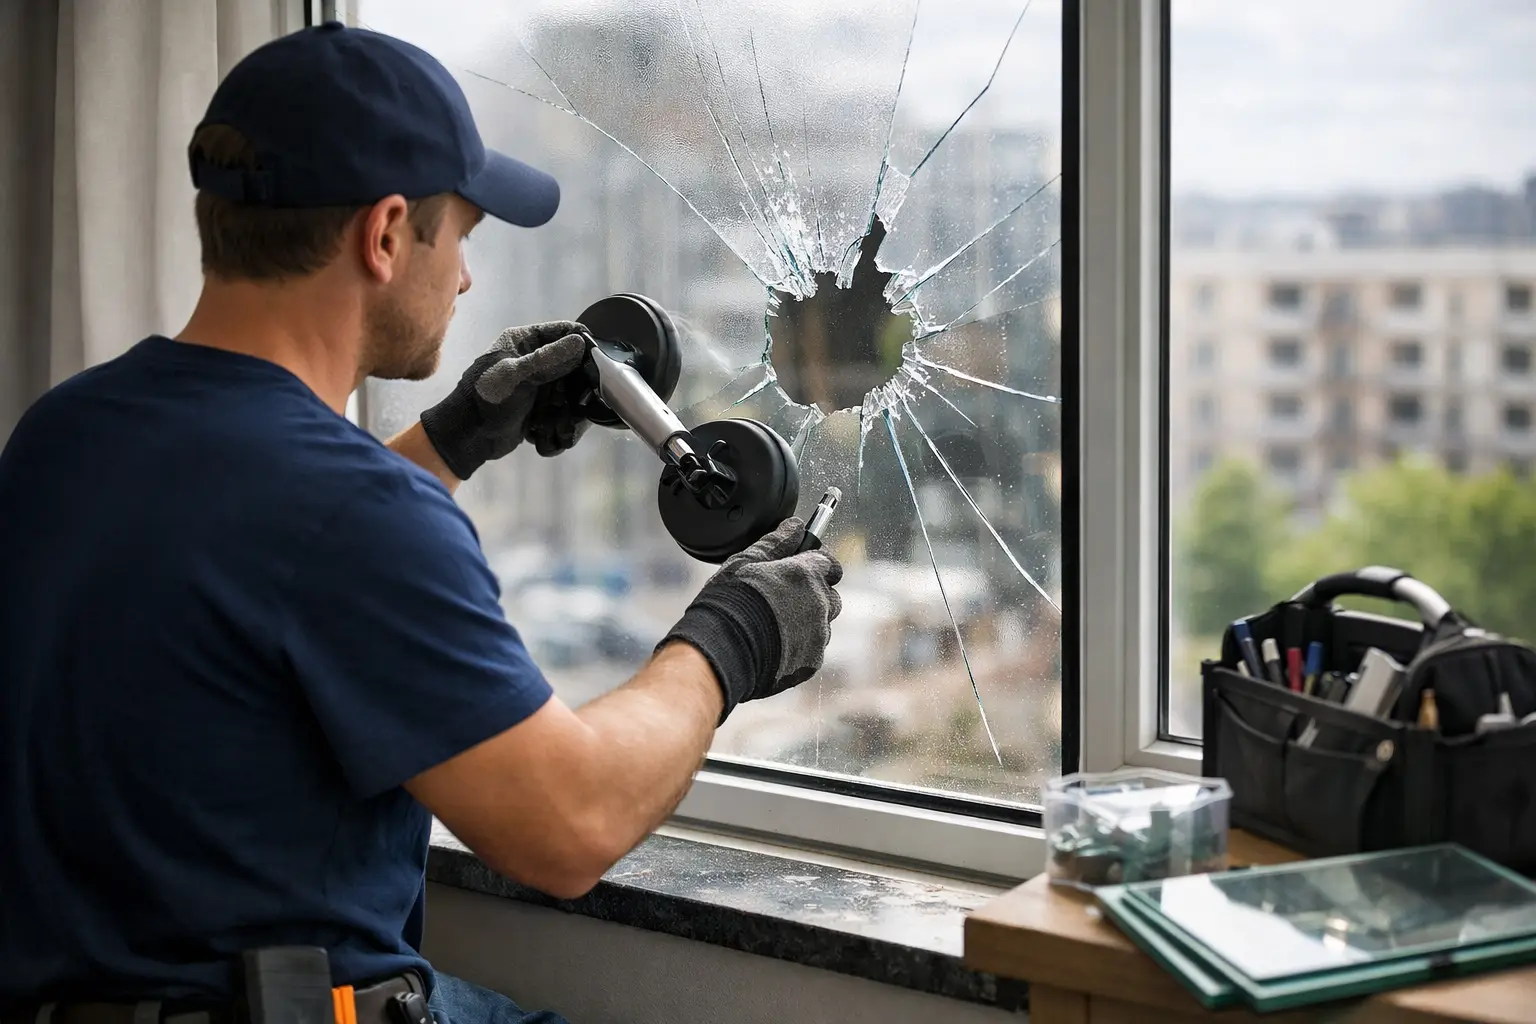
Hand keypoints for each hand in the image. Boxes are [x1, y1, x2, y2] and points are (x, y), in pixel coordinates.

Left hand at [420, 321, 591, 479]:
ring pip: (572, 394)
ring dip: (568, 415)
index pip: (565, 332)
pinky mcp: (542, 407)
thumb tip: (580, 342)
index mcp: (525, 341)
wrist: (467, 437)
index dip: (583, 345)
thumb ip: (547, 360)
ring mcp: (540, 384)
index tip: (596, 365)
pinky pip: (564, 413)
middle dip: (577, 391)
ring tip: (554, 429)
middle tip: (577, 406)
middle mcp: (536, 359)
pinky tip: (543, 436)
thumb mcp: (515, 376)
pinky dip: (559, 428)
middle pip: (575, 367)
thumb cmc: (484, 400)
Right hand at [659, 518, 843, 721]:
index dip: (814, 566)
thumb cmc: (729, 602)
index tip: (800, 570)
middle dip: (813, 596)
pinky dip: (799, 647)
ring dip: (807, 623)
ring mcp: (818, 635)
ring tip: (774, 626)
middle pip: (829, 596)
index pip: (829, 563)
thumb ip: (775, 542)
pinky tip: (773, 645)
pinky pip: (812, 650)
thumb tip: (794, 526)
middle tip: (783, 600)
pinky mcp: (811, 662)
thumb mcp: (745, 562)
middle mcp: (819, 603)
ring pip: (822, 625)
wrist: (721, 651)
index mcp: (806, 574)